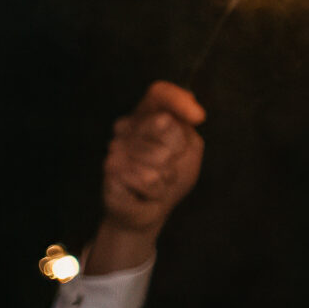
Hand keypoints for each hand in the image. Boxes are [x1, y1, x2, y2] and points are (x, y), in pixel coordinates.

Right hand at [85, 82, 205, 272]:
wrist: (148, 214)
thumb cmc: (170, 179)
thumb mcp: (188, 150)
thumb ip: (183, 129)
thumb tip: (163, 118)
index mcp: (147, 115)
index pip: (158, 93)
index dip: (177, 100)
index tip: (198, 118)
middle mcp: (127, 128)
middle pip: (163, 123)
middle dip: (178, 149)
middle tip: (169, 165)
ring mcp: (115, 149)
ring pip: (159, 156)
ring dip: (167, 175)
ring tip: (157, 182)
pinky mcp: (109, 171)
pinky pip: (147, 178)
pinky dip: (156, 190)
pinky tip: (145, 193)